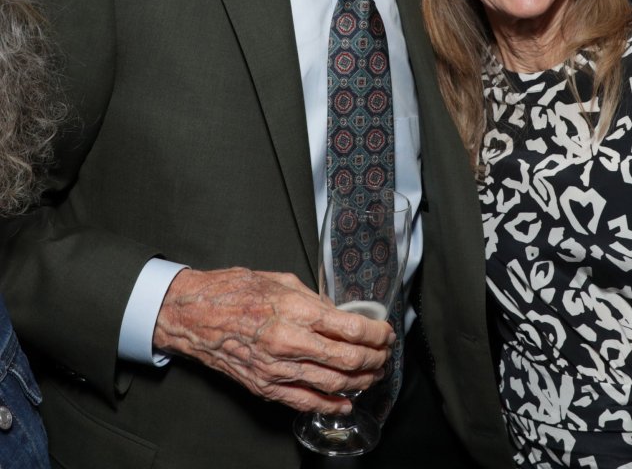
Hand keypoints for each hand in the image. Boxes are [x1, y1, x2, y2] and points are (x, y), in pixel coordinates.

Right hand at [153, 267, 394, 412]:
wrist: (194, 316)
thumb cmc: (234, 291)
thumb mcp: (281, 280)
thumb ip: (313, 299)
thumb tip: (339, 312)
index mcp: (295, 311)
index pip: (350, 329)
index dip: (376, 334)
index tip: (386, 332)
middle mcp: (289, 343)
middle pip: (348, 359)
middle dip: (375, 358)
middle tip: (385, 353)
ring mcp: (277, 369)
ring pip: (332, 383)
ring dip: (360, 380)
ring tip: (373, 373)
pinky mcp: (265, 387)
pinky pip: (304, 401)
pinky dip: (330, 403)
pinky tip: (346, 400)